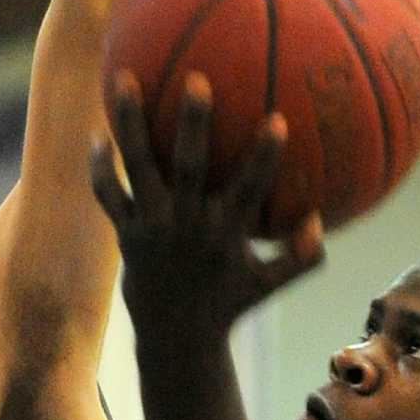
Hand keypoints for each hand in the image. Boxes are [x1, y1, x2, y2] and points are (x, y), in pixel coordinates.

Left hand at [90, 74, 323, 341]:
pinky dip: (99, 167)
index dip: (262, 158)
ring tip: (121, 79)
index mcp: (226, 234)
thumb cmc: (228, 303)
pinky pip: (108, 194)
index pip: (249, 190)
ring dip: (129, 125)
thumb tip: (322, 221)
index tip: (278, 119)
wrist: (175, 339)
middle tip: (197, 80)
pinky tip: (96, 134)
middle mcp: (187, 225)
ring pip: (138, 169)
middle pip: (189, 168)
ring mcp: (152, 227)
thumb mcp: (269, 284)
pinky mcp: (125, 233)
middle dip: (194, 126)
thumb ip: (300, 256)